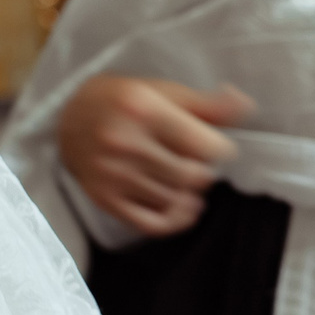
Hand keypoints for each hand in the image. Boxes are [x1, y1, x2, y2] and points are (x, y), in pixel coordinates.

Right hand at [58, 75, 253, 236]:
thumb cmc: (124, 101)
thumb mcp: (162, 91)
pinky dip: (176, 221)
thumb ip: (206, 104)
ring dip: (191, 194)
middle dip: (204, 171)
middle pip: (192, 176)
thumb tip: (245, 105)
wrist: (69, 118)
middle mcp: (124, 143)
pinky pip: (151, 224)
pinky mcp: (105, 199)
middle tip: (197, 162)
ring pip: (175, 200)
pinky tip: (184, 208)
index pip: (205, 146)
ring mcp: (113, 175)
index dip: (220, 148)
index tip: (214, 146)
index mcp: (143, 109)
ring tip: (188, 180)